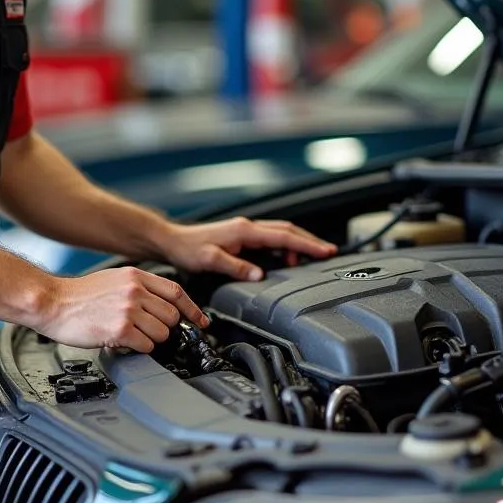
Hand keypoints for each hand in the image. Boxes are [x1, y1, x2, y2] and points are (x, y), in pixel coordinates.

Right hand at [36, 267, 207, 352]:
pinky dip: (139, 348)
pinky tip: (125, 342)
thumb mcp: (115, 279)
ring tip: (132, 336)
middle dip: (165, 328)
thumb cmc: (80, 295)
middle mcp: (135, 290)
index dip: (192, 309)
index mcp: (136, 276)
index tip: (201, 321)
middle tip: (148, 331)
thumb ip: (140, 288)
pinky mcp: (120, 329)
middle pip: (172, 316)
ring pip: (162, 333)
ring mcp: (129, 309)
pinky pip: (146, 346)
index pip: (176, 292)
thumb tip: (163, 305)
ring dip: (151, 340)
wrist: (53, 302)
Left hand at [156, 217, 336, 281]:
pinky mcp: (243, 237)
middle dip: (310, 241)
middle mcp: (248, 227)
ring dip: (298, 244)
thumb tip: (260, 275)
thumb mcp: (210, 260)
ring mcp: (246, 231)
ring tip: (312, 258)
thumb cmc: (188, 249)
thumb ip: (236, 267)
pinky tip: (287, 259)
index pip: (283, 236)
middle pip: (288, 231)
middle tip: (329, 252)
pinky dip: (285, 247)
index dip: (306, 244)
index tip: (325, 250)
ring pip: (281, 234)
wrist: (173, 241)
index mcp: (245, 230)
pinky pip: (271, 240)